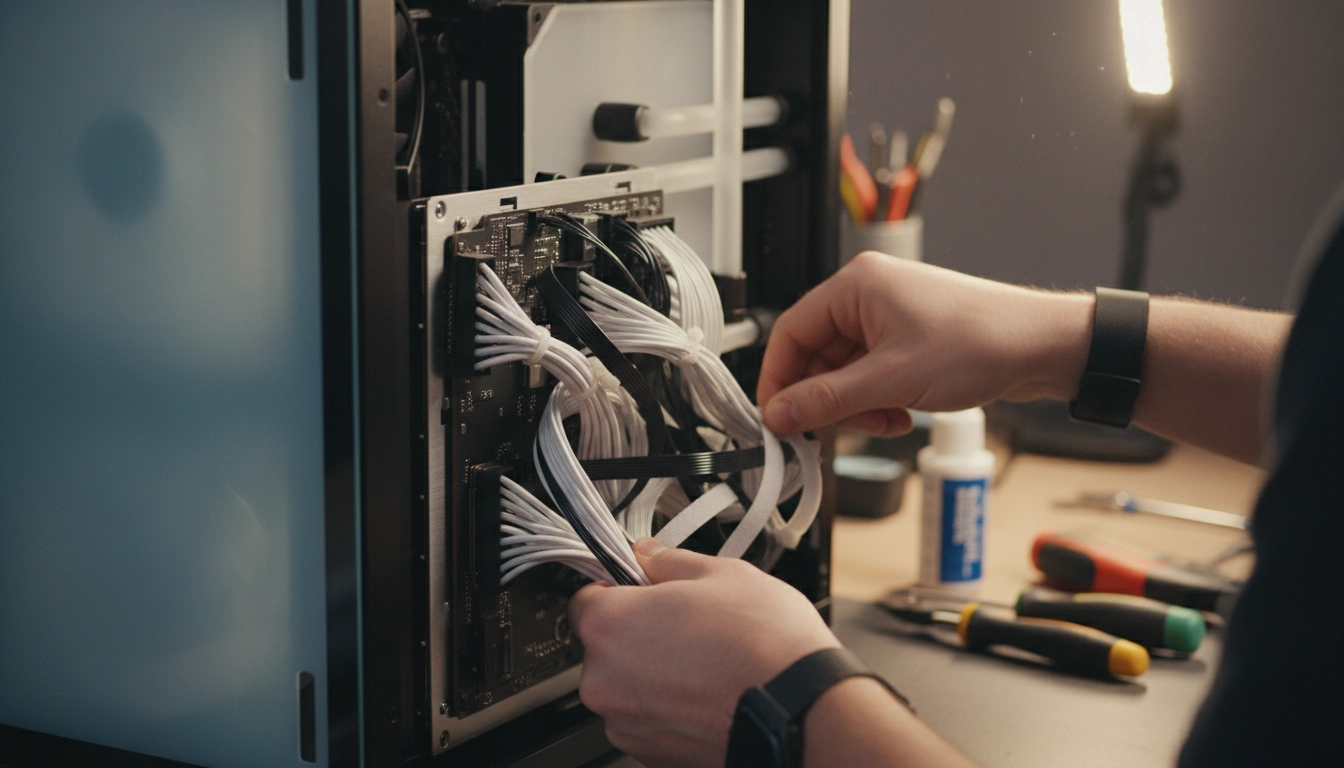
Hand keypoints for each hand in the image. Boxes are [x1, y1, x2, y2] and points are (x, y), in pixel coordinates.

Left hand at [569, 538, 839, 767]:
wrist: (804, 715)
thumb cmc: (766, 646)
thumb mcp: (722, 574)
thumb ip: (670, 562)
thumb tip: (649, 555)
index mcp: (610, 627)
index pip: (586, 598)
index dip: (618, 588)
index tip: (642, 587)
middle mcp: (605, 682)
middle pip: (606, 645)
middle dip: (640, 631)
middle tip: (688, 621)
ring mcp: (627, 725)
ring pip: (628, 685)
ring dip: (655, 671)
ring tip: (707, 659)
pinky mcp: (651, 755)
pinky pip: (649, 717)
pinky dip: (671, 705)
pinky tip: (710, 690)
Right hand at [757, 251, 1091, 435]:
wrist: (1041, 347)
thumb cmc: (980, 342)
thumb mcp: (891, 381)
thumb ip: (827, 401)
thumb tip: (781, 413)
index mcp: (855, 287)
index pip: (791, 333)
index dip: (780, 380)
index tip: (779, 417)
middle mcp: (869, 296)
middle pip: (817, 356)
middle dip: (829, 399)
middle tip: (837, 428)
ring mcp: (890, 318)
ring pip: (845, 372)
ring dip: (858, 406)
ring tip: (886, 419)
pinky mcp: (909, 340)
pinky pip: (872, 375)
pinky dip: (879, 400)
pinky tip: (902, 414)